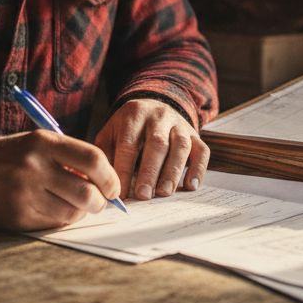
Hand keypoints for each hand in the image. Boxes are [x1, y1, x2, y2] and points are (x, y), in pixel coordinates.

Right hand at [0, 131, 120, 230]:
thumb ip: (70, 158)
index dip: (110, 177)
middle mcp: (35, 166)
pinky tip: (50, 209)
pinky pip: (53, 224)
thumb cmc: (13, 157)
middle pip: (87, 193)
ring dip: (78, 212)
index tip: (113, 188)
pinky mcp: (17, 216)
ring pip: (72, 213)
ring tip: (70, 204)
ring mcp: (25, 193)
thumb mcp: (38, 144)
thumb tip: (104, 184)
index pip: (93, 159)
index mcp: (44, 142)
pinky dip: (59, 220)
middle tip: (98, 203)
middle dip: (100, 202)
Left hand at [95, 98, 209, 200]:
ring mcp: (179, 124)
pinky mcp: (195, 135)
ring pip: (180, 146)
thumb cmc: (128, 129)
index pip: (129, 144)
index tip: (120, 194)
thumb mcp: (111, 134)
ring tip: (164, 193)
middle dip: (150, 171)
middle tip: (143, 195)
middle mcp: (159, 116)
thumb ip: (105, 156)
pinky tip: (191, 186)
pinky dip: (198, 169)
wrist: (154, 107)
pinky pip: (201, 150)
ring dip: (172, 171)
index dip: (124, 170)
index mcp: (133, 115)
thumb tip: (101, 187)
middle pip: (157, 143)